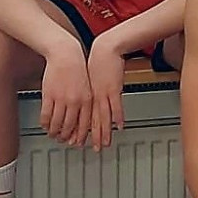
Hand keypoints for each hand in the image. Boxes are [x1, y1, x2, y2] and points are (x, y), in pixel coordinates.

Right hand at [40, 40, 93, 146]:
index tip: (77, 142)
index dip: (80, 135)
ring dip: (54, 132)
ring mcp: (62, 99)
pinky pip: (46, 114)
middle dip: (66, 136)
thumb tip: (81, 117)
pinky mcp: (49, 95)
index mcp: (87, 100)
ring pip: (57, 122)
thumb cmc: (77, 70)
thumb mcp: (87, 88)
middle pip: (70, 126)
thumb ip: (85, 102)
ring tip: (53, 135)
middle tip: (63, 141)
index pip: (85, 123)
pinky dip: (45, 123)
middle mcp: (75, 101)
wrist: (66, 55)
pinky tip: (44, 126)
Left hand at [86, 34, 128, 150]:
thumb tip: (90, 100)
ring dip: (103, 132)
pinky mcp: (113, 89)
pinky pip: (115, 106)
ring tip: (104, 143)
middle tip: (92, 149)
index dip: (80, 131)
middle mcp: (93, 97)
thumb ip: (90, 90)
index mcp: (85, 94)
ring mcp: (103, 94)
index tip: (78, 140)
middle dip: (92, 136)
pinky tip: (119, 127)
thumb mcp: (88, 77)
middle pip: (92, 121)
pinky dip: (118, 117)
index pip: (81, 117)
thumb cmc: (98, 60)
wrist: (104, 49)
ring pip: (102, 117)